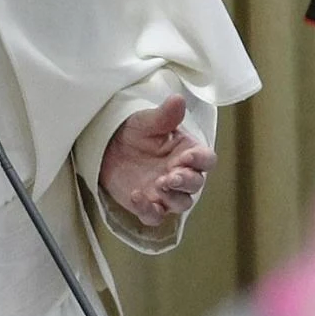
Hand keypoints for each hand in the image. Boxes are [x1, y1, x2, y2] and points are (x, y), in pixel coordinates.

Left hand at [99, 96, 211, 227]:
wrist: (108, 147)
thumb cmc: (135, 132)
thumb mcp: (148, 121)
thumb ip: (165, 114)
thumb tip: (177, 99)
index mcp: (188, 152)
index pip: (206, 159)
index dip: (200, 159)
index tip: (187, 155)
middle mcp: (181, 174)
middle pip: (196, 184)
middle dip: (186, 181)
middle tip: (171, 176)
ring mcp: (166, 192)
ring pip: (181, 203)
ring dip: (173, 197)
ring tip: (158, 184)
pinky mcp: (149, 205)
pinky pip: (155, 216)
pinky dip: (148, 210)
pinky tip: (136, 196)